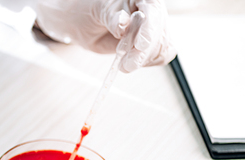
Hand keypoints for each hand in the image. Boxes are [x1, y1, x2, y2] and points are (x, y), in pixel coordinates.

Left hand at [35, 0, 175, 71]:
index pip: (152, 10)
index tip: (140, 45)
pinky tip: (129, 62)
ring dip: (142, 60)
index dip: (149, 28)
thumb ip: (111, 17)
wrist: (83, 24)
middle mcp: (149, 11)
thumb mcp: (97, 10)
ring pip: (162, 47)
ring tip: (122, 63)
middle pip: (159, 32)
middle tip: (125, 65)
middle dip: (143, 52)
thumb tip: (122, 24)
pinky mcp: (151, 43)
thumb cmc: (89, 11)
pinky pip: (160, 55)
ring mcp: (152, 28)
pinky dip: (145, 62)